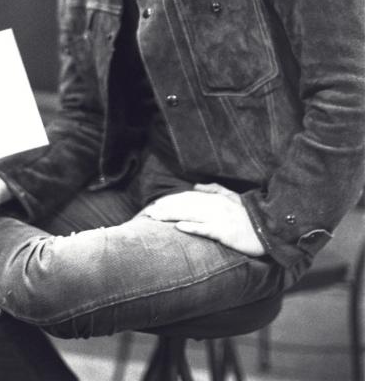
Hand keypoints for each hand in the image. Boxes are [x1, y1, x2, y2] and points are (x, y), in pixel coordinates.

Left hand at [142, 183, 264, 256]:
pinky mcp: (225, 232)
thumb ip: (214, 190)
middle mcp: (215, 206)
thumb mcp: (233, 197)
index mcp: (216, 198)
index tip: (155, 205)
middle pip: (185, 205)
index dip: (170, 201)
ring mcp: (220, 218)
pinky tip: (179, 227)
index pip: (187, 198)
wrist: (269, 230)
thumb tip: (196, 186)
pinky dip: (193, 227)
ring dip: (172, 215)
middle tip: (148, 213)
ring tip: (156, 218)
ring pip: (191, 215)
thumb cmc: (250, 215)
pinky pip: (206, 229)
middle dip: (165, 208)